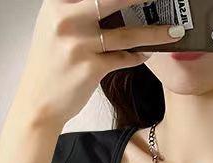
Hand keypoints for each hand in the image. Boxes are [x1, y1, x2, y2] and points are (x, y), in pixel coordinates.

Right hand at [14, 0, 185, 129]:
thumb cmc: (50, 64)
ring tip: (174, 31)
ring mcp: (78, 44)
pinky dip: (137, 56)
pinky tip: (146, 53)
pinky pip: (123, 58)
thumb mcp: (55, 27)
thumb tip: (114, 4)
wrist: (38, 103)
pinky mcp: (90, 68)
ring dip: (154, 33)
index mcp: (56, 4)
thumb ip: (77, 9)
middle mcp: (66, 20)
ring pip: (126, 34)